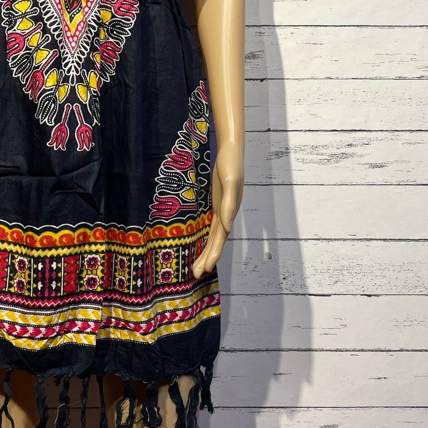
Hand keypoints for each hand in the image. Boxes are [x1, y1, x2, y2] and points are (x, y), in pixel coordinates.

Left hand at [192, 143, 243, 278]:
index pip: (220, 239)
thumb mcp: (230, 183)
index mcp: (229, 212)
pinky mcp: (217, 204)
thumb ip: (229, 205)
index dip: (213, 254)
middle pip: (216, 241)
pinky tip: (204, 245)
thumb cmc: (231, 166)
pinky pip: (212, 226)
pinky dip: (208, 238)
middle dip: (207, 258)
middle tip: (196, 274)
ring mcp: (222, 210)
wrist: (230, 152)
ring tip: (197, 266)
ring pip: (214, 236)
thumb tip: (227, 229)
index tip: (206, 269)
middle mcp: (226, 214)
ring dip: (207, 251)